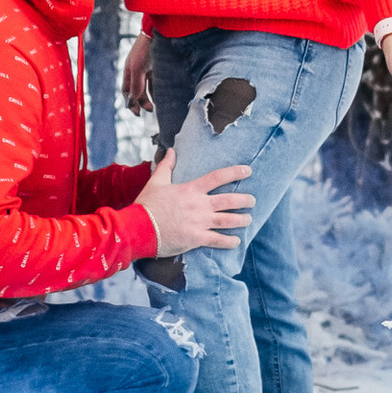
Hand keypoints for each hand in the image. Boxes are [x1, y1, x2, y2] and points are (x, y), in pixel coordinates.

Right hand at [121, 30, 152, 114]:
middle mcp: (137, 71)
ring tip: (154, 106)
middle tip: (148, 110)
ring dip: (150, 98)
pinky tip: (161, 97)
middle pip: (137, 91)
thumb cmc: (144, 50)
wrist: (158, 34)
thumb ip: (136, 85)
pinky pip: (156, 82)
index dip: (130, 102)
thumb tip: (132, 101)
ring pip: (147, 87)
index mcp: (128, 71)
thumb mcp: (138, 69)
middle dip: (141, 102)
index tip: (136, 112)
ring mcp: (148, 69)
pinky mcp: (158, 67)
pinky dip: (157, 90)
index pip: (126, 91)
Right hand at [142, 140, 252, 256]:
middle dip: (244, 200)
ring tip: (248, 219)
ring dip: (241, 220)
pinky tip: (236, 241)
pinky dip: (229, 241)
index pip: (218, 177)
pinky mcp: (196, 239)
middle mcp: (199, 205)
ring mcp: (199, 222)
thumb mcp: (156, 182)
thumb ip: (166, 166)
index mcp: (191, 190)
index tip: (248, 170)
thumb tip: (170, 151)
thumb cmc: (147, 205)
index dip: (235, 172)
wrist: (139, 228)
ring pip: (228, 220)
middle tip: (252, 200)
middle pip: (229, 201)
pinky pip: (218, 240)